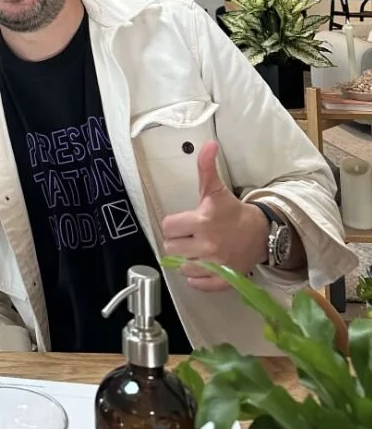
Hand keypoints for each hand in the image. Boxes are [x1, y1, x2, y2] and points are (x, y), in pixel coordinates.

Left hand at [161, 141, 268, 290]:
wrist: (261, 234)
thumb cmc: (233, 212)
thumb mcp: (216, 189)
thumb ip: (206, 167)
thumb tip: (208, 144)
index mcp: (202, 221)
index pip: (168, 227)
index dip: (172, 225)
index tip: (182, 223)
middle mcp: (207, 245)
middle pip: (171, 249)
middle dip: (177, 242)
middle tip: (188, 237)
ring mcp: (215, 265)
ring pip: (182, 267)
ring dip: (186, 260)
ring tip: (195, 251)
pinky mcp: (223, 280)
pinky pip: (197, 283)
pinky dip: (196, 277)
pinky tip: (202, 265)